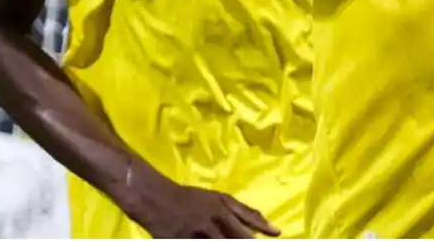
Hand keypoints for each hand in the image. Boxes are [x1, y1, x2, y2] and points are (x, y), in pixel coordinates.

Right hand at [120, 166, 279, 238]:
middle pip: (235, 236)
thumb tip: (270, 227)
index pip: (247, 220)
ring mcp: (194, 233)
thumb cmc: (191, 197)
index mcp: (222, 207)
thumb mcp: (219, 199)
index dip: (262, 228)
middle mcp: (211, 220)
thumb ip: (244, 212)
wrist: (155, 198)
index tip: (278, 235)